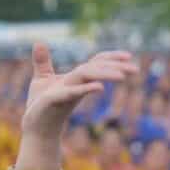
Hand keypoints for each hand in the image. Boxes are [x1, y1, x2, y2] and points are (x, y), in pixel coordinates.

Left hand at [20, 46, 137, 141]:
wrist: (33, 128)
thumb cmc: (39, 105)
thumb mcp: (41, 79)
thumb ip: (43, 61)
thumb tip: (39, 42)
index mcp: (74, 78)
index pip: (95, 64)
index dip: (111, 58)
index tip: (129, 56)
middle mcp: (74, 84)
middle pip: (96, 70)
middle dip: (114, 67)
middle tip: (136, 70)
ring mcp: (65, 93)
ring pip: (87, 78)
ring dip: (104, 75)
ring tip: (122, 76)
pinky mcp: (53, 101)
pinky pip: (71, 92)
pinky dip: (84, 88)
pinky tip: (99, 88)